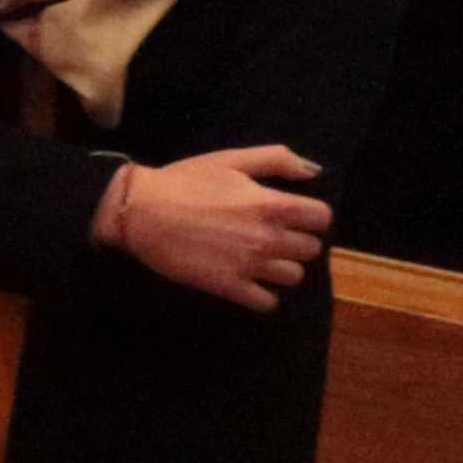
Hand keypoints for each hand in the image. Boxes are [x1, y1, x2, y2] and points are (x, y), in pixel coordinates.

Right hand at [102, 144, 328, 309]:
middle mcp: (267, 237)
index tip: (294, 215)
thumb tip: (314, 171)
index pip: (322, 218)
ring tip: (261, 258)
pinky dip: (264, 294)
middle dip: (297, 240)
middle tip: (274, 235)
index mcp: (271, 204)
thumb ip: (277, 160)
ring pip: (294, 276)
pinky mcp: (229, 287)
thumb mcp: (231, 160)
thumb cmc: (185, 181)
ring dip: (282, 267)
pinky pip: (267, 302)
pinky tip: (249, 280)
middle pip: (311, 249)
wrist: (139, 211)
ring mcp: (249, 265)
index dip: (311, 215)